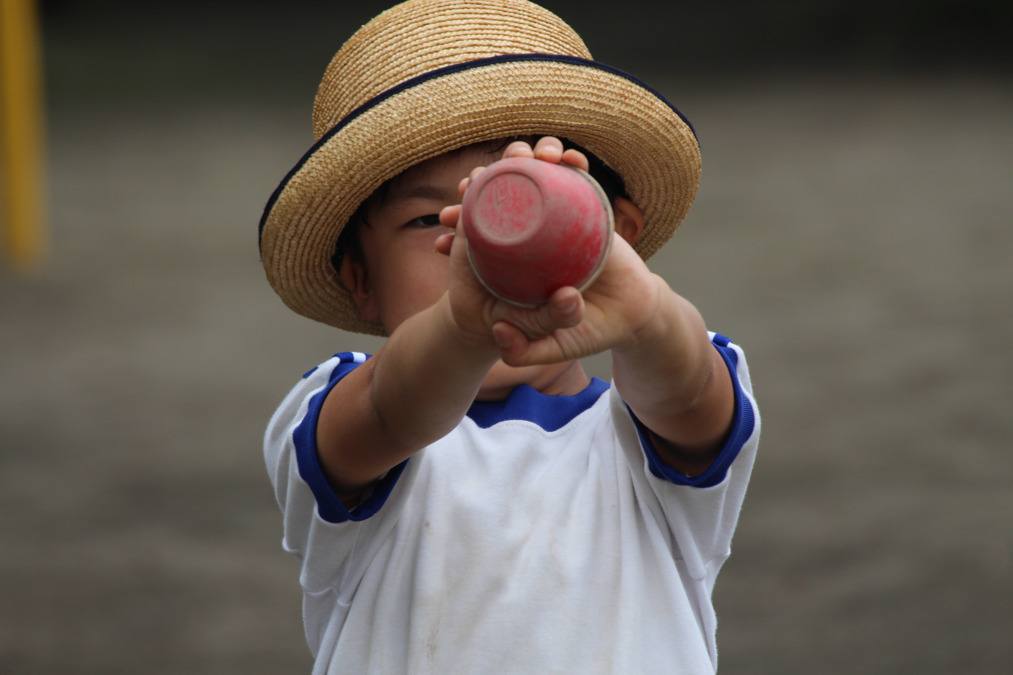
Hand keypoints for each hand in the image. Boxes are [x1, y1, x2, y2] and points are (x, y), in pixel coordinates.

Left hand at [436, 137, 664, 364]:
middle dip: (481, 183)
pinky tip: (565, 159)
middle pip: (500, 196)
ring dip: (521, 159)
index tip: (447, 219)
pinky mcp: (589, 210)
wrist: (632, 317)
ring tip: (521, 159)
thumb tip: (497, 330)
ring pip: (534, 177)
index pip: (478, 233)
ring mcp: (560, 219)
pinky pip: (576, 177)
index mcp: (515, 263)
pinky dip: (570, 162)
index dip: (459, 222)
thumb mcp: (551, 346)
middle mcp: (533, 235)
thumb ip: (523, 351)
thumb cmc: (588, 329)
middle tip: (472, 182)